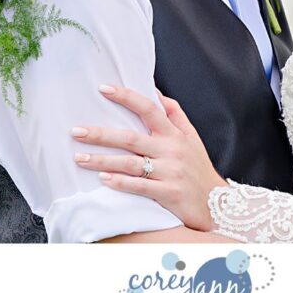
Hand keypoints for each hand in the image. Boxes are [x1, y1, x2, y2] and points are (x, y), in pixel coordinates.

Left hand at [70, 85, 226, 231]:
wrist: (217, 204)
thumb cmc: (198, 168)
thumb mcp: (192, 137)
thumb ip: (175, 114)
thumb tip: (156, 92)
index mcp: (174, 134)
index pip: (148, 108)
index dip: (126, 97)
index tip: (103, 88)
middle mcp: (171, 150)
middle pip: (131, 137)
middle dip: (101, 134)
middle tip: (76, 131)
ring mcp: (169, 172)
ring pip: (130, 163)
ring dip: (102, 160)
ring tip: (79, 158)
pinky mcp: (168, 193)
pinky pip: (139, 186)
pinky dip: (120, 183)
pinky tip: (103, 180)